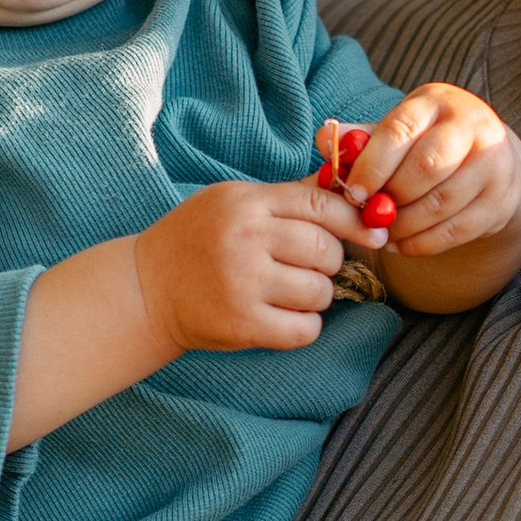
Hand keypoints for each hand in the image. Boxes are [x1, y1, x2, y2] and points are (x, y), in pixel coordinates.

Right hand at [132, 175, 353, 355]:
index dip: (355, 221)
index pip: (320, 205)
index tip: (374, 233)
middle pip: (325, 251)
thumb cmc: (197, 239)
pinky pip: (304, 329)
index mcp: (247, 203)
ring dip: (316, 296)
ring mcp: (243, 284)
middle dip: (330, 262)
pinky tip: (287, 317)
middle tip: (312, 267)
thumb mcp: (233, 201)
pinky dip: (305, 326)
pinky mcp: (242, 325)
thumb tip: (347, 190)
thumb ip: (286, 198)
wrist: (146, 288)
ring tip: (292, 292)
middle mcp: (246, 239)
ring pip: (320, 292)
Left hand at [321, 88, 520, 265]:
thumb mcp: (398, 133)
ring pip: (442, 203)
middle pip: (427, 166)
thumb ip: (361, 139)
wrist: (488, 163)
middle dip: (391, 197)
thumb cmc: (426, 145)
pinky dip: (423, 243)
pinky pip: (457, 230)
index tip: (351, 193)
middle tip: (367, 216)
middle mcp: (472, 125)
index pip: (401, 130)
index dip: (372, 165)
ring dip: (404, 225)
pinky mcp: (501, 201)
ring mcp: (493, 164)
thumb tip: (324, 138)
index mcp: (437, 101)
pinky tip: (401, 245)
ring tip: (382, 233)